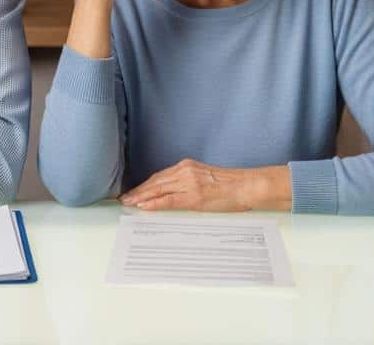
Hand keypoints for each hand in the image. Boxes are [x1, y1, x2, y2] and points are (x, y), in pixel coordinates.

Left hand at [118, 160, 291, 211]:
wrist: (249, 185)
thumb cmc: (232, 185)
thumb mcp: (205, 179)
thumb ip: (189, 182)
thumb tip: (174, 194)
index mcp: (187, 166)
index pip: (159, 176)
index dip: (145, 185)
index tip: (133, 192)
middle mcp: (185, 171)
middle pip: (155, 182)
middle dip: (138, 191)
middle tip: (124, 200)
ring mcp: (189, 182)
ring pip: (158, 190)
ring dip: (141, 198)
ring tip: (129, 204)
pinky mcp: (194, 196)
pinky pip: (169, 200)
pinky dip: (154, 204)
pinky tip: (144, 207)